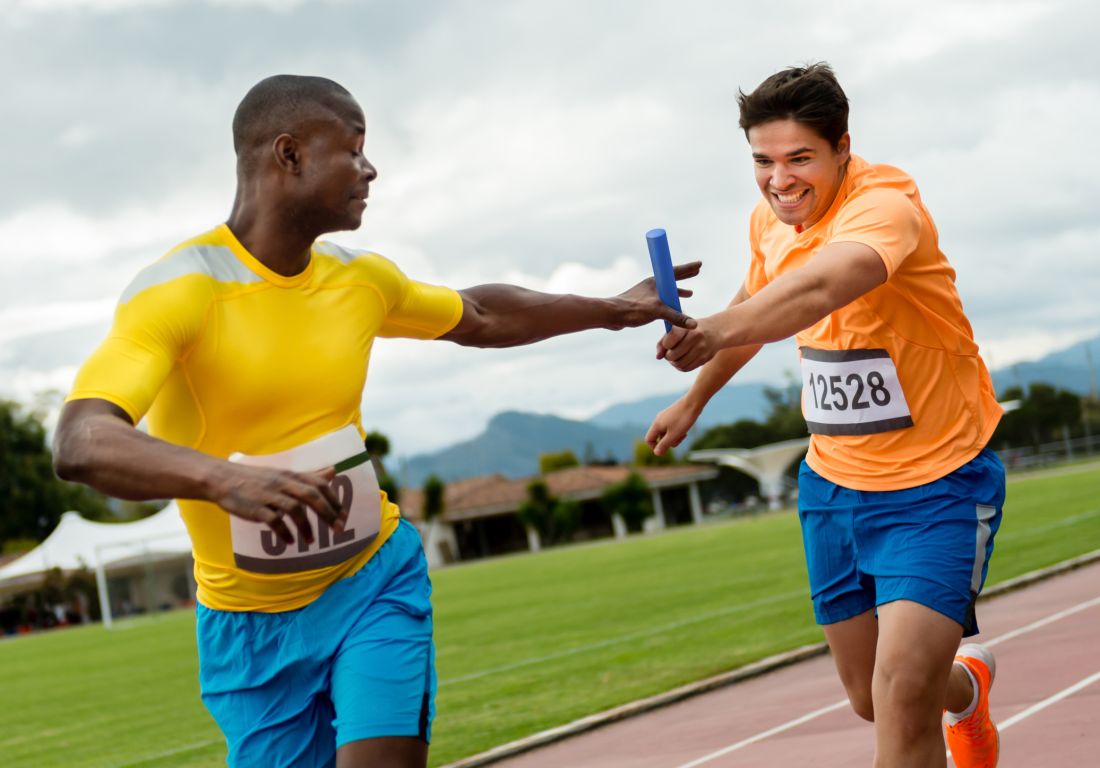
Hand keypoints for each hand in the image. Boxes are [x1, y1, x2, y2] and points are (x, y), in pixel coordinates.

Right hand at [212, 463, 342, 545]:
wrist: (222, 479)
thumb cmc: (256, 479)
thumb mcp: (284, 473)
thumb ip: (309, 475)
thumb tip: (333, 471)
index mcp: (291, 475)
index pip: (320, 484)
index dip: (334, 500)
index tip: (344, 515)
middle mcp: (283, 483)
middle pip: (312, 495)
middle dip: (328, 513)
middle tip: (337, 530)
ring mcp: (269, 495)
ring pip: (295, 509)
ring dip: (306, 527)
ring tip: (311, 541)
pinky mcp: (255, 508)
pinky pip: (274, 521)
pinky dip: (284, 533)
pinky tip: (290, 542)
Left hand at [616, 261, 701, 328]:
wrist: (612, 315)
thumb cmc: (632, 309)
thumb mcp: (657, 311)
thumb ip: (676, 317)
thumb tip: (694, 324)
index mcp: (655, 281)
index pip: (676, 271)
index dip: (688, 268)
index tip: (700, 264)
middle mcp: (652, 285)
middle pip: (672, 278)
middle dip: (686, 275)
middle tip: (698, 271)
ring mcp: (648, 294)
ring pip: (667, 291)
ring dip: (678, 291)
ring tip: (690, 293)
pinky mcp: (644, 304)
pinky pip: (662, 301)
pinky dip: (670, 303)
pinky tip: (673, 310)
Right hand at [645, 397, 702, 456]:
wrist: (693, 402)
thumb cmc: (683, 419)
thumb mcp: (674, 435)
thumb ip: (664, 445)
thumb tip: (656, 453)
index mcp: (656, 425)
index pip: (648, 439)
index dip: (655, 447)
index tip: (666, 450)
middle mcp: (658, 420)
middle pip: (658, 437)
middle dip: (668, 442)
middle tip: (679, 439)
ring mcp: (665, 416)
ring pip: (666, 432)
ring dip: (674, 436)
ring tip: (684, 433)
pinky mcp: (672, 414)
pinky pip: (671, 426)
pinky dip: (677, 430)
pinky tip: (685, 428)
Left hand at [656, 315, 723, 370]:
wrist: (716, 331)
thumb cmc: (691, 330)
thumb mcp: (678, 329)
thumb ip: (664, 341)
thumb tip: (658, 357)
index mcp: (686, 327)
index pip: (668, 341)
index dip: (665, 345)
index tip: (668, 344)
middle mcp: (695, 336)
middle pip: (672, 355)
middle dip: (668, 356)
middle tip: (670, 353)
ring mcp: (701, 348)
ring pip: (679, 364)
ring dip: (674, 363)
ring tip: (676, 357)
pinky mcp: (705, 358)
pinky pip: (686, 368)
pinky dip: (681, 367)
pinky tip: (682, 360)